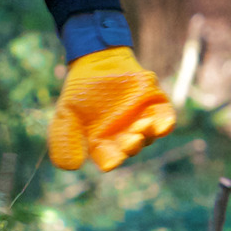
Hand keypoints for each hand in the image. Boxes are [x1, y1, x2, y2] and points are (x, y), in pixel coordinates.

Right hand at [47, 46, 175, 171]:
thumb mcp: (65, 115)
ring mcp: (141, 121)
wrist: (96, 62)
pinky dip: (166, 123)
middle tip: (132, 141)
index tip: (109, 163)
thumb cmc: (79, 92)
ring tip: (142, 126)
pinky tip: (163, 126)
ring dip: (147, 133)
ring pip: (149, 135)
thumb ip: (64, 140)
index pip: (108, 157)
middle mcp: (124, 136)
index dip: (110, 160)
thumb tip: (71, 167)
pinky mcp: (155, 106)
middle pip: (131, 147)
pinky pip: (165, 118)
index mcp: (103, 143)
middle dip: (131, 146)